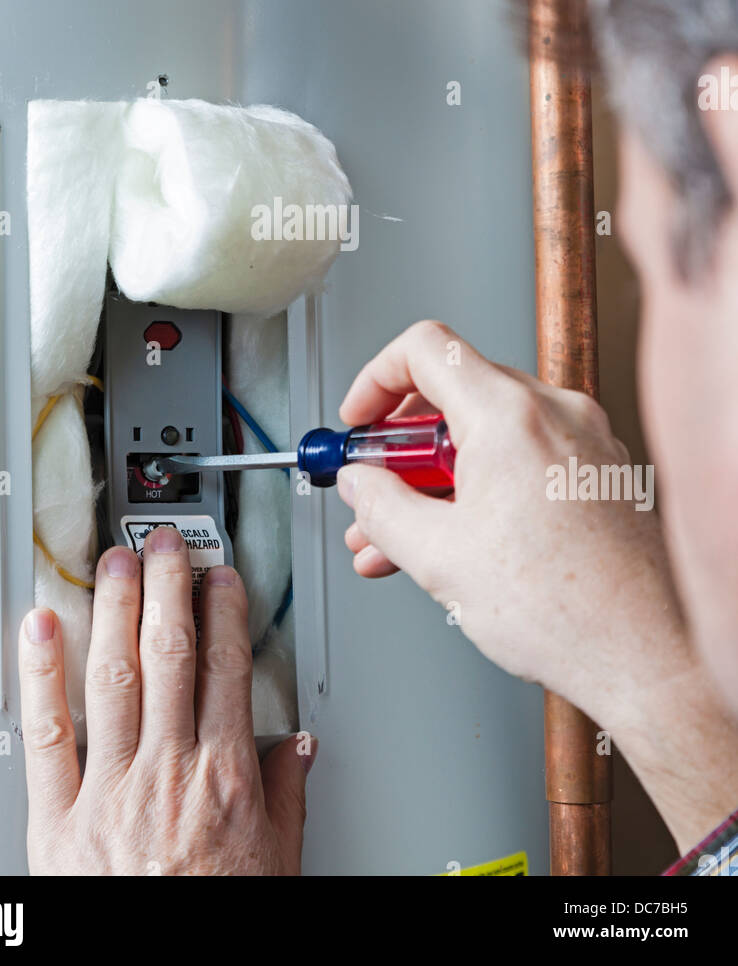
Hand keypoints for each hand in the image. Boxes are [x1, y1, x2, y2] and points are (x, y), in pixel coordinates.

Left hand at [18, 528, 313, 874]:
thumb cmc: (218, 923)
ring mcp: (110, 790)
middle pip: (170, 655)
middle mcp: (168, 771)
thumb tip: (299, 747)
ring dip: (114, 608)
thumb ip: (287, 797)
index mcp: (225, 778)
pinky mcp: (57, 820)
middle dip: (168, 587)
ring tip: (113, 562)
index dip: (224, 611)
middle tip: (164, 544)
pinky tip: (41, 630)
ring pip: (114, 676)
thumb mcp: (278, 865)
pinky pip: (48, 736)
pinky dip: (41, 677)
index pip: (227, 669)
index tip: (220, 577)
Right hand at [336, 320, 737, 851]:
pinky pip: (529, 456)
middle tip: (374, 485)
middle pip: (457, 392)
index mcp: (509, 415)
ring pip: (491, 433)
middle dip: (403, 445)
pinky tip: (459, 539)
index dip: (375, 379)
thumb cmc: (564, 611)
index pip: (425, 348)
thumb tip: (361, 485)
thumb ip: (381, 508)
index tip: (360, 419)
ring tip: (403, 534)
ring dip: (439, 475)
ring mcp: (587, 440)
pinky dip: (486, 484)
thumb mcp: (438, 557)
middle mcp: (556, 412)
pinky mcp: (604, 472)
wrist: (644, 656)